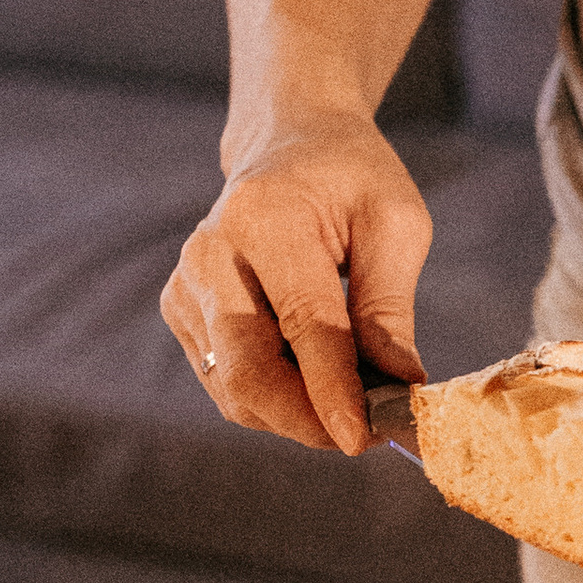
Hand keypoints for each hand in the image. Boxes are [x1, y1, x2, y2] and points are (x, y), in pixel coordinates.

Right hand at [161, 115, 430, 452]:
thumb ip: (390, 307)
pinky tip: (314, 382)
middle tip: (367, 437)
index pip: (301, 324)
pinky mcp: (181, 313)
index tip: (363, 439)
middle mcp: (209, 256)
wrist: (288, 143)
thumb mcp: (394, 223)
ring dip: (296, 416)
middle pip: (250, 372)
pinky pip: (228, 383)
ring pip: (235, 390)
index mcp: (265, 219)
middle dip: (310, 421)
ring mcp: (185, 288)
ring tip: (351, 403)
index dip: (332, 390)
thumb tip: (400, 385)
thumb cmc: (349, 179)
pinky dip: (276, 400)